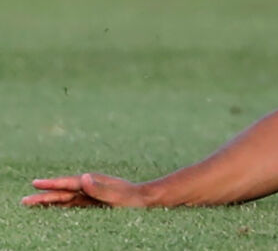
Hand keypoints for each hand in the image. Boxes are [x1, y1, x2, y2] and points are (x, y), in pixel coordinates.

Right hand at [22, 173, 151, 207]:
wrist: (147, 199)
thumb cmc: (133, 199)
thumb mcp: (117, 195)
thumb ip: (99, 188)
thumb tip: (83, 178)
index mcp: (93, 183)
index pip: (68, 184)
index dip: (51, 184)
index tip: (36, 184)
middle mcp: (91, 186)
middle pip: (63, 191)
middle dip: (44, 195)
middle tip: (24, 200)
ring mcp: (92, 193)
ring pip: (66, 197)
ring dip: (51, 199)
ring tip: (33, 202)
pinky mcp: (95, 201)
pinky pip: (74, 203)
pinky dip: (62, 204)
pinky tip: (55, 206)